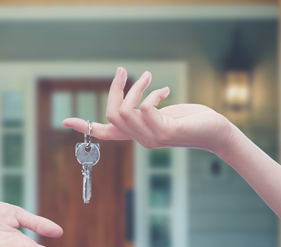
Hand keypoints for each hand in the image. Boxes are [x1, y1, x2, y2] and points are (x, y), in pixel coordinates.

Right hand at [62, 67, 235, 154]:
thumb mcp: (162, 114)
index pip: (105, 133)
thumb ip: (144, 110)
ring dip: (136, 89)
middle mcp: (140, 140)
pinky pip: (145, 109)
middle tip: (122, 72)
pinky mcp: (165, 133)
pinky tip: (165, 91)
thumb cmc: (190, 121)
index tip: (64, 122)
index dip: (84, 126)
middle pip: (112, 115)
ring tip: (148, 77)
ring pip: (126, 112)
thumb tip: (133, 102)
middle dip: (115, 90)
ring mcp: (151, 139)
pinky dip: (152, 95)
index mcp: (136, 134)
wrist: (215, 132)